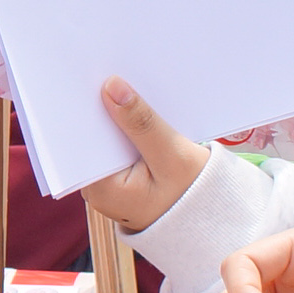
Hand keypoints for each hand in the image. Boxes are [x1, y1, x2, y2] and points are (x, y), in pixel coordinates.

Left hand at [81, 76, 212, 229]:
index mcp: (101, 190)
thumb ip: (142, 124)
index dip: (87, 108)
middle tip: (110, 71)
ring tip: (122, 80)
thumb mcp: (173, 157)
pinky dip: (126, 127)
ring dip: (115, 114)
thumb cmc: (195, 198)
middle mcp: (96, 189)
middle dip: (102, 108)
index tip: (93, 79)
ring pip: (105, 138)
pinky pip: (117, 144)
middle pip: (92, 137)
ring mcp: (107, 183)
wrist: (209, 220)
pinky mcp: (119, 175)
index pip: (83, 140)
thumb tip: (112, 87)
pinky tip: (135, 105)